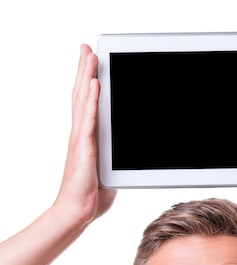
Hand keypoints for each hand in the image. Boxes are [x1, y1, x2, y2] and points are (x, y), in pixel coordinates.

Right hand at [55, 45, 116, 225]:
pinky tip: (94, 83)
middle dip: (84, 71)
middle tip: (88, 49)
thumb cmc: (91, 196)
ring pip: (83, 101)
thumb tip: (125, 163)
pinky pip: (89, 119)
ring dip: (87, 76)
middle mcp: (81, 134)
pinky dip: (92, 100)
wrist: (79, 210)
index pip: (87, 106)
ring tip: (90, 56)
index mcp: (87, 139)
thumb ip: (116, 162)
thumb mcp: (109, 173)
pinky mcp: (84, 146)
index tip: (91, 67)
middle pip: (82, 96)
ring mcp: (81, 139)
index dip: (87, 85)